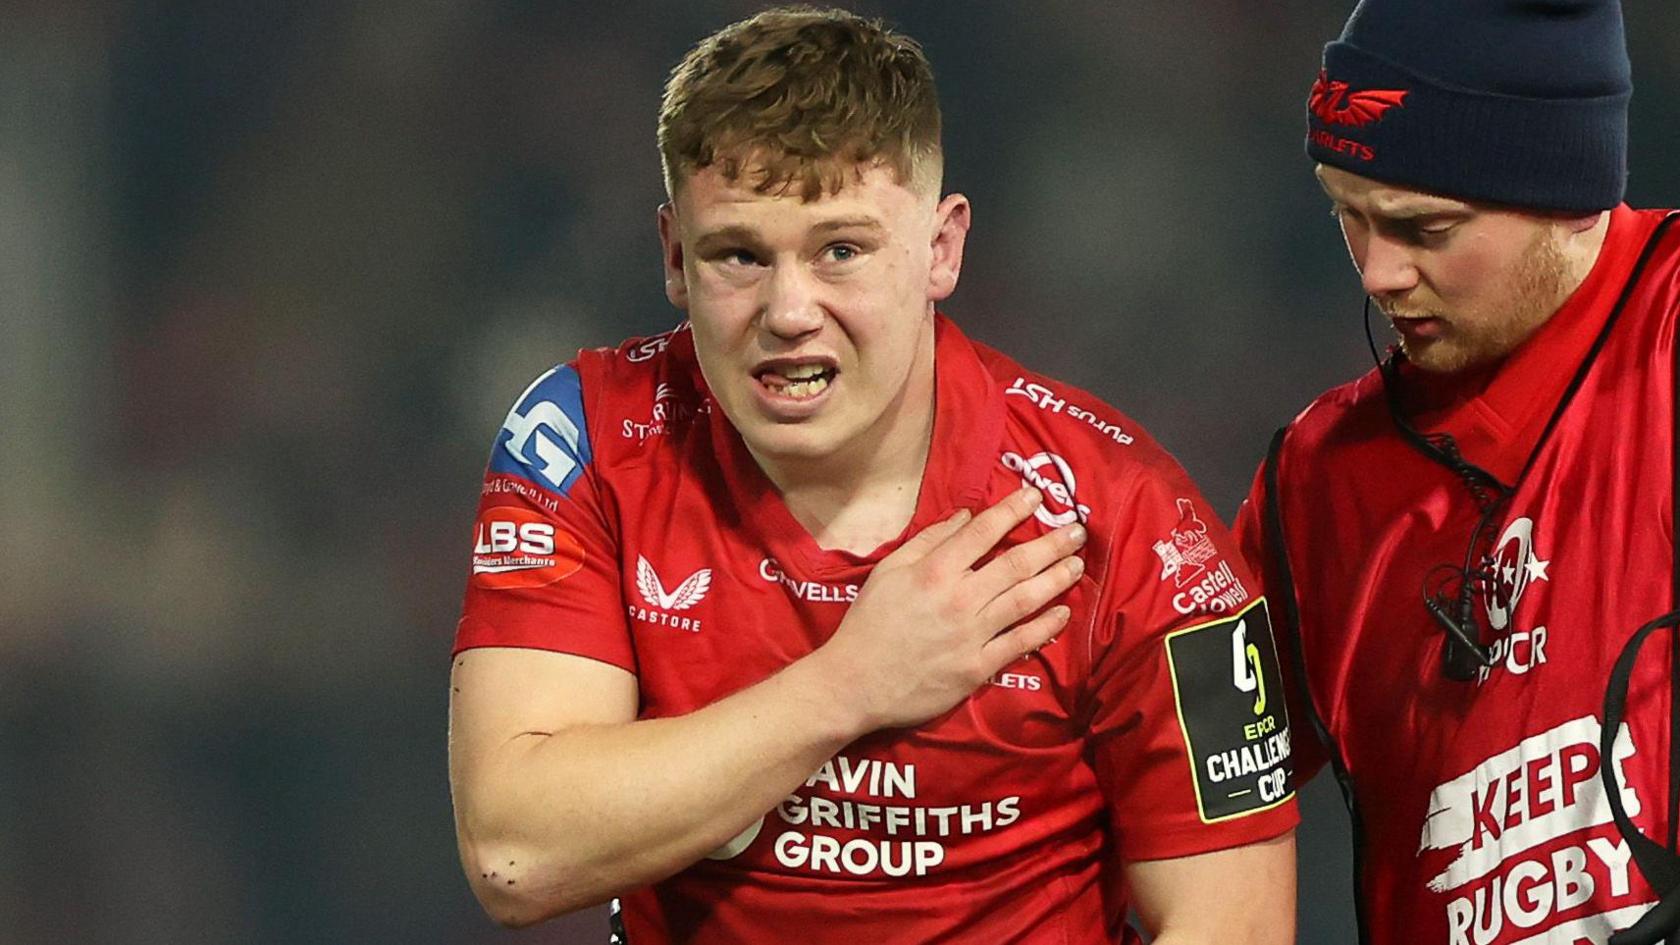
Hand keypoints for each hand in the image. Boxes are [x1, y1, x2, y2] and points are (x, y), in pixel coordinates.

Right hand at [815, 486, 1086, 730]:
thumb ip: (929, 541)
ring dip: (1056, 580)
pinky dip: (1044, 626)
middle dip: (1052, 544)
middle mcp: (959, 598)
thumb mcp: (888, 571)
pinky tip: (1063, 613)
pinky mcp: (977, 668)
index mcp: (935, 571)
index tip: (1036, 497)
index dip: (1013, 510)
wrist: (855, 683)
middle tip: (1078, 531)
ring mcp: (971, 635)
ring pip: (1025, 600)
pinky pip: (1019, 643)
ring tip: (1078, 565)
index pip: (984, 532)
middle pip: (1016, 564)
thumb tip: (965, 516)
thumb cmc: (869, 623)